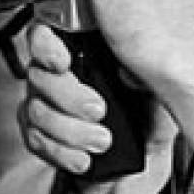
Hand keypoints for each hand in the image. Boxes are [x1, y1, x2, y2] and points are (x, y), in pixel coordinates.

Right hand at [17, 22, 178, 193]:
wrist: (143, 160)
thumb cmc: (150, 116)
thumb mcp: (158, 88)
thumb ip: (144, 72)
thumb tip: (128, 70)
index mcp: (85, 51)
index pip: (48, 34)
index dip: (47, 45)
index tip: (63, 63)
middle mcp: (60, 74)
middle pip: (39, 75)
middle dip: (68, 97)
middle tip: (98, 111)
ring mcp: (46, 105)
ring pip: (36, 111)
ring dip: (70, 130)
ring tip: (101, 141)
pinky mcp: (42, 135)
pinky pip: (35, 140)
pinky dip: (60, 152)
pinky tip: (82, 158)